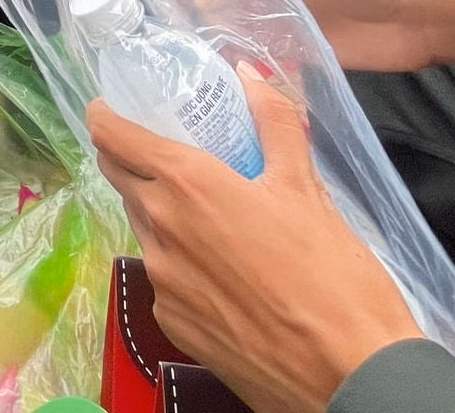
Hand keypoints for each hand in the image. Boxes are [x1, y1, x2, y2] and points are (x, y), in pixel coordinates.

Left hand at [89, 72, 422, 412]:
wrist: (349, 376)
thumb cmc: (332, 276)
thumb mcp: (306, 187)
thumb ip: (274, 123)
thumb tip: (251, 78)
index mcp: (186, 185)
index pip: (113, 136)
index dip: (105, 116)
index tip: (110, 107)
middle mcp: (160, 230)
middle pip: (122, 179)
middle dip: (131, 157)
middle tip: (164, 148)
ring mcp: (161, 282)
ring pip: (145, 228)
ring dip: (163, 212)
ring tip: (211, 213)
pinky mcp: (172, 324)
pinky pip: (165, 278)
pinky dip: (183, 263)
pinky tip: (225, 270)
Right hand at [171, 0, 454, 73]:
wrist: (410, 19)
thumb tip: (202, 1)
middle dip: (188, 10)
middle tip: (176, 35)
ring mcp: (274, 21)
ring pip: (228, 28)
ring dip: (210, 41)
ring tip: (195, 60)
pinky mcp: (290, 53)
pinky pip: (254, 57)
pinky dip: (239, 65)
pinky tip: (227, 77)